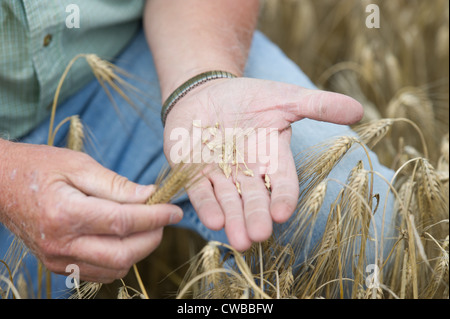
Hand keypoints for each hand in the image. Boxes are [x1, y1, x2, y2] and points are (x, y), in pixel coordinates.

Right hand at [0, 141, 182, 282]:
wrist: (0, 184)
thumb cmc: (40, 168)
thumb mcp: (79, 165)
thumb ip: (116, 185)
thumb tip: (150, 196)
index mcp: (65, 214)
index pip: (123, 223)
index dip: (155, 217)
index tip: (175, 210)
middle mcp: (61, 244)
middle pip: (123, 253)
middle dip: (153, 237)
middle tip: (163, 218)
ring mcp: (58, 259)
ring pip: (115, 268)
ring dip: (139, 250)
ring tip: (146, 226)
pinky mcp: (57, 266)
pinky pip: (100, 272)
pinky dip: (121, 259)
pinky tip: (126, 238)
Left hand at [163, 77, 362, 250]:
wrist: (206, 91)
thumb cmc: (249, 97)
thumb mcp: (285, 98)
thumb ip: (318, 105)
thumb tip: (360, 110)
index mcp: (271, 158)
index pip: (281, 181)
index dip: (283, 197)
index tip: (283, 213)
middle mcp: (247, 172)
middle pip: (253, 198)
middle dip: (256, 216)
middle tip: (259, 236)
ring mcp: (219, 174)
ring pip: (227, 200)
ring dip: (232, 219)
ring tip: (238, 240)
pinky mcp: (192, 172)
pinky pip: (199, 191)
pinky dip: (206, 205)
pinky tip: (213, 221)